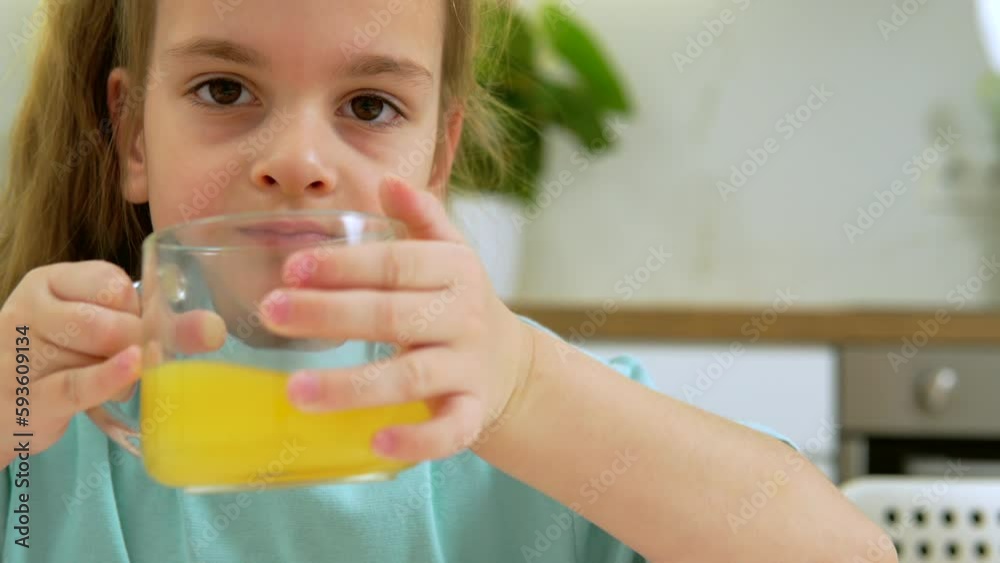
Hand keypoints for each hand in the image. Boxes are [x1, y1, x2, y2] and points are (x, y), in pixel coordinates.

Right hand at [0, 261, 223, 465]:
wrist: (2, 405)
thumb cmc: (61, 359)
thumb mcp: (96, 327)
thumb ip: (156, 323)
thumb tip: (215, 329)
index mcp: (49, 282)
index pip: (111, 283)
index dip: (135, 308)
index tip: (131, 322)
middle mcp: (29, 311)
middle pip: (109, 320)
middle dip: (134, 342)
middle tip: (132, 357)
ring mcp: (23, 354)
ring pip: (98, 353)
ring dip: (124, 373)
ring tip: (115, 379)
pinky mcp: (28, 396)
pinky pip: (78, 384)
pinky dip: (111, 377)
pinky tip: (134, 368)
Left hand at [260, 176, 534, 461]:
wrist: (511, 364)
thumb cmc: (458, 302)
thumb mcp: (449, 254)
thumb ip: (420, 218)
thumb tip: (389, 180)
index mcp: (454, 270)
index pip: (397, 263)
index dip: (345, 265)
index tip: (291, 267)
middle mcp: (463, 316)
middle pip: (393, 315)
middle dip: (330, 314)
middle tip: (272, 312)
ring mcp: (468, 368)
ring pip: (412, 377)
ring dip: (353, 385)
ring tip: (295, 391)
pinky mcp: (474, 413)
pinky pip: (451, 430)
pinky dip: (419, 440)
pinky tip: (377, 444)